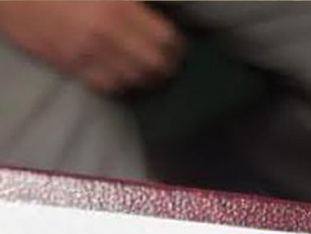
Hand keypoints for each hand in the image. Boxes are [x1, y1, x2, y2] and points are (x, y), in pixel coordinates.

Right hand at [0, 0, 182, 93]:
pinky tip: (121, 75)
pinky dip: (119, 83)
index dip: (176, 46)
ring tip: (146, 71)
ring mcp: (88, 52)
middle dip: (164, 66)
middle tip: (166, 63)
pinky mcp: (70, 65)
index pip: (166, 39)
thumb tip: (154, 11)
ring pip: (133, 79)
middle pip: (154, 64)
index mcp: (119, 6)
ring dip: (143, 77)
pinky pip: (107, 85)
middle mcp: (108, 33)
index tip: (176, 46)